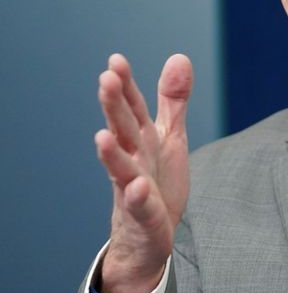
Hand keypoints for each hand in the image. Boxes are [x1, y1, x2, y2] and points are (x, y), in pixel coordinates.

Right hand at [94, 54, 192, 292]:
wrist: (148, 236)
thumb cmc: (156, 180)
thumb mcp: (169, 135)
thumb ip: (173, 100)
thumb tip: (180, 57)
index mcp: (141, 138)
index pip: (132, 108)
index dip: (125, 85)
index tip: (115, 61)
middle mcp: (133, 159)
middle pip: (123, 130)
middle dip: (114, 106)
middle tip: (106, 80)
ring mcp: (134, 188)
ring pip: (120, 168)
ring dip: (112, 154)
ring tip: (102, 135)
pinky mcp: (144, 215)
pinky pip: (140, 207)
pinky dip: (137, 197)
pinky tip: (137, 187)